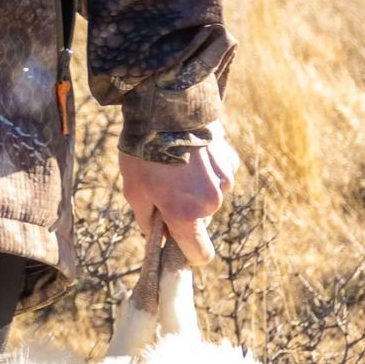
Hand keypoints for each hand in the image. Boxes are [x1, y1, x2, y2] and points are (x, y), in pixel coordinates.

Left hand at [118, 129, 239, 265]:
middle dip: (186, 213)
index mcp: (186, 215)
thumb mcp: (134, 192)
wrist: (165, 108)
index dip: (187, 253)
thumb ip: (148, 223)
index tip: (176, 243)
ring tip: (176, 165)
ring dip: (196, 190)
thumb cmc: (143, 153)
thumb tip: (159, 237)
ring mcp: (225, 181)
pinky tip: (192, 154)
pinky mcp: (230, 162)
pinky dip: (206, 172)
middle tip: (165, 188)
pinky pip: (219, 178)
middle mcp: (211, 202)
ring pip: (210, 198)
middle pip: (201, 222)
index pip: (200, 255)